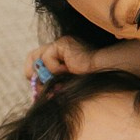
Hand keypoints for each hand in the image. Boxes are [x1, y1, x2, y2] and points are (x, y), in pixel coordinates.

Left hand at [22, 36, 139, 96]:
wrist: (105, 72)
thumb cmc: (92, 80)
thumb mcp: (69, 86)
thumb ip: (57, 88)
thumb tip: (42, 96)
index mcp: (63, 58)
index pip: (39, 62)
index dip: (34, 74)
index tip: (35, 88)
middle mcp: (61, 49)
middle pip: (34, 57)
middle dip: (34, 74)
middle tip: (37, 84)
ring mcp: (62, 45)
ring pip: (39, 57)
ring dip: (47, 72)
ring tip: (60, 76)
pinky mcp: (63, 43)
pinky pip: (48, 57)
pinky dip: (55, 67)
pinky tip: (69, 69)